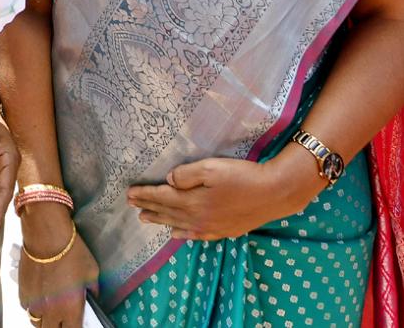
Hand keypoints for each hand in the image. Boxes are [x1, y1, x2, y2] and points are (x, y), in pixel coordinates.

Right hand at [18, 211, 98, 327]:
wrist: (46, 235)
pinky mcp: (22, 291)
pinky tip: (39, 297)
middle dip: (58, 326)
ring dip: (44, 319)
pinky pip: (27, 308)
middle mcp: (51, 310)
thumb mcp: (92, 272)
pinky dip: (33, 307)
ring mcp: (34, 302)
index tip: (77, 322)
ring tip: (50, 311)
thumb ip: (93, 290)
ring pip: (37, 322)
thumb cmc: (72, 251)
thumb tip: (92, 296)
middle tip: (63, 319)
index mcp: (71, 309)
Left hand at [127, 153, 321, 240]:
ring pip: (178, 224)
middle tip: (131, 205)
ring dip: (160, 220)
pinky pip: (196, 235)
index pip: (161, 197)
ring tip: (145, 219)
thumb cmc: (242, 176)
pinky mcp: (224, 231)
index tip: (128, 193)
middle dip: (147, 207)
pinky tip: (176, 234)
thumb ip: (186, 174)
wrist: (274, 193)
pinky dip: (182, 234)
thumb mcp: (211, 167)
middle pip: (166, 212)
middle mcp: (198, 218)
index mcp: (192, 201)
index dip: (144, 195)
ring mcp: (211, 227)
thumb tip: (168, 181)